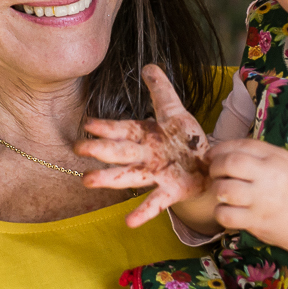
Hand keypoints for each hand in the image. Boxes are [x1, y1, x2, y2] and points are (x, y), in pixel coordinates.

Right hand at [74, 65, 209, 227]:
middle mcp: (146, 156)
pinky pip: (155, 202)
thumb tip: (149, 66)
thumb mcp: (174, 111)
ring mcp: (156, 174)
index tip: (88, 125)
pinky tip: (129, 222)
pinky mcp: (172, 191)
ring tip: (87, 181)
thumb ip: (160, 91)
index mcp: (145, 135)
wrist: (209, 163)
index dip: (107, 127)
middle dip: (100, 150)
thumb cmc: (185, 138)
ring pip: (129, 176)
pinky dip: (143, 212)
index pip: (122, 129)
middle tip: (78, 149)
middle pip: (120, 152)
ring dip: (109, 179)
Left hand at [207, 138, 287, 251]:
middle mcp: (268, 177)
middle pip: (229, 164)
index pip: (240, 145)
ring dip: (216, 189)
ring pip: (224, 190)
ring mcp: (262, 201)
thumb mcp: (284, 161)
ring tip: (222, 192)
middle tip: (215, 173)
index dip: (219, 149)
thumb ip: (258, 153)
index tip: (211, 156)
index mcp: (275, 158)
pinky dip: (220, 211)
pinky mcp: (256, 221)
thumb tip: (223, 150)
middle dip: (215, 166)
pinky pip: (226, 215)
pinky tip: (226, 209)